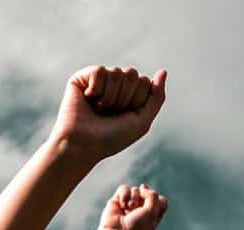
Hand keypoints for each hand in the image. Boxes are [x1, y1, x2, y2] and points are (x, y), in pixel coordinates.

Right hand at [50, 66, 166, 162]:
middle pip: (132, 74)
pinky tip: (87, 99)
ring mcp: (97, 81)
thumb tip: (163, 71)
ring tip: (98, 109)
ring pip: (116, 72)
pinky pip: (99, 71)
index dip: (136, 101)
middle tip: (109, 113)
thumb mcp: (142, 121)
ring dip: (110, 96)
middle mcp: (113, 86)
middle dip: (124, 97)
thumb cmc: (110, 139)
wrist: (82, 146)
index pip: (144, 82)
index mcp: (128, 95)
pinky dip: (96, 88)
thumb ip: (156, 97)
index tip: (122, 116)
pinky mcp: (81, 78)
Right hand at [98, 184, 168, 229]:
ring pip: (136, 189)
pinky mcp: (119, 199)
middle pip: (149, 193)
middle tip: (137, 211)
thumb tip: (142, 187)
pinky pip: (124, 188)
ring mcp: (130, 203)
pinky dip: (124, 196)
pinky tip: (121, 206)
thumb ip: (152, 195)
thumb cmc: (135, 226)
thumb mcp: (152, 211)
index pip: (162, 200)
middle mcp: (143, 208)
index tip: (149, 212)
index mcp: (154, 214)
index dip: (156, 203)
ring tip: (128, 210)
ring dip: (133, 199)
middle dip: (143, 201)